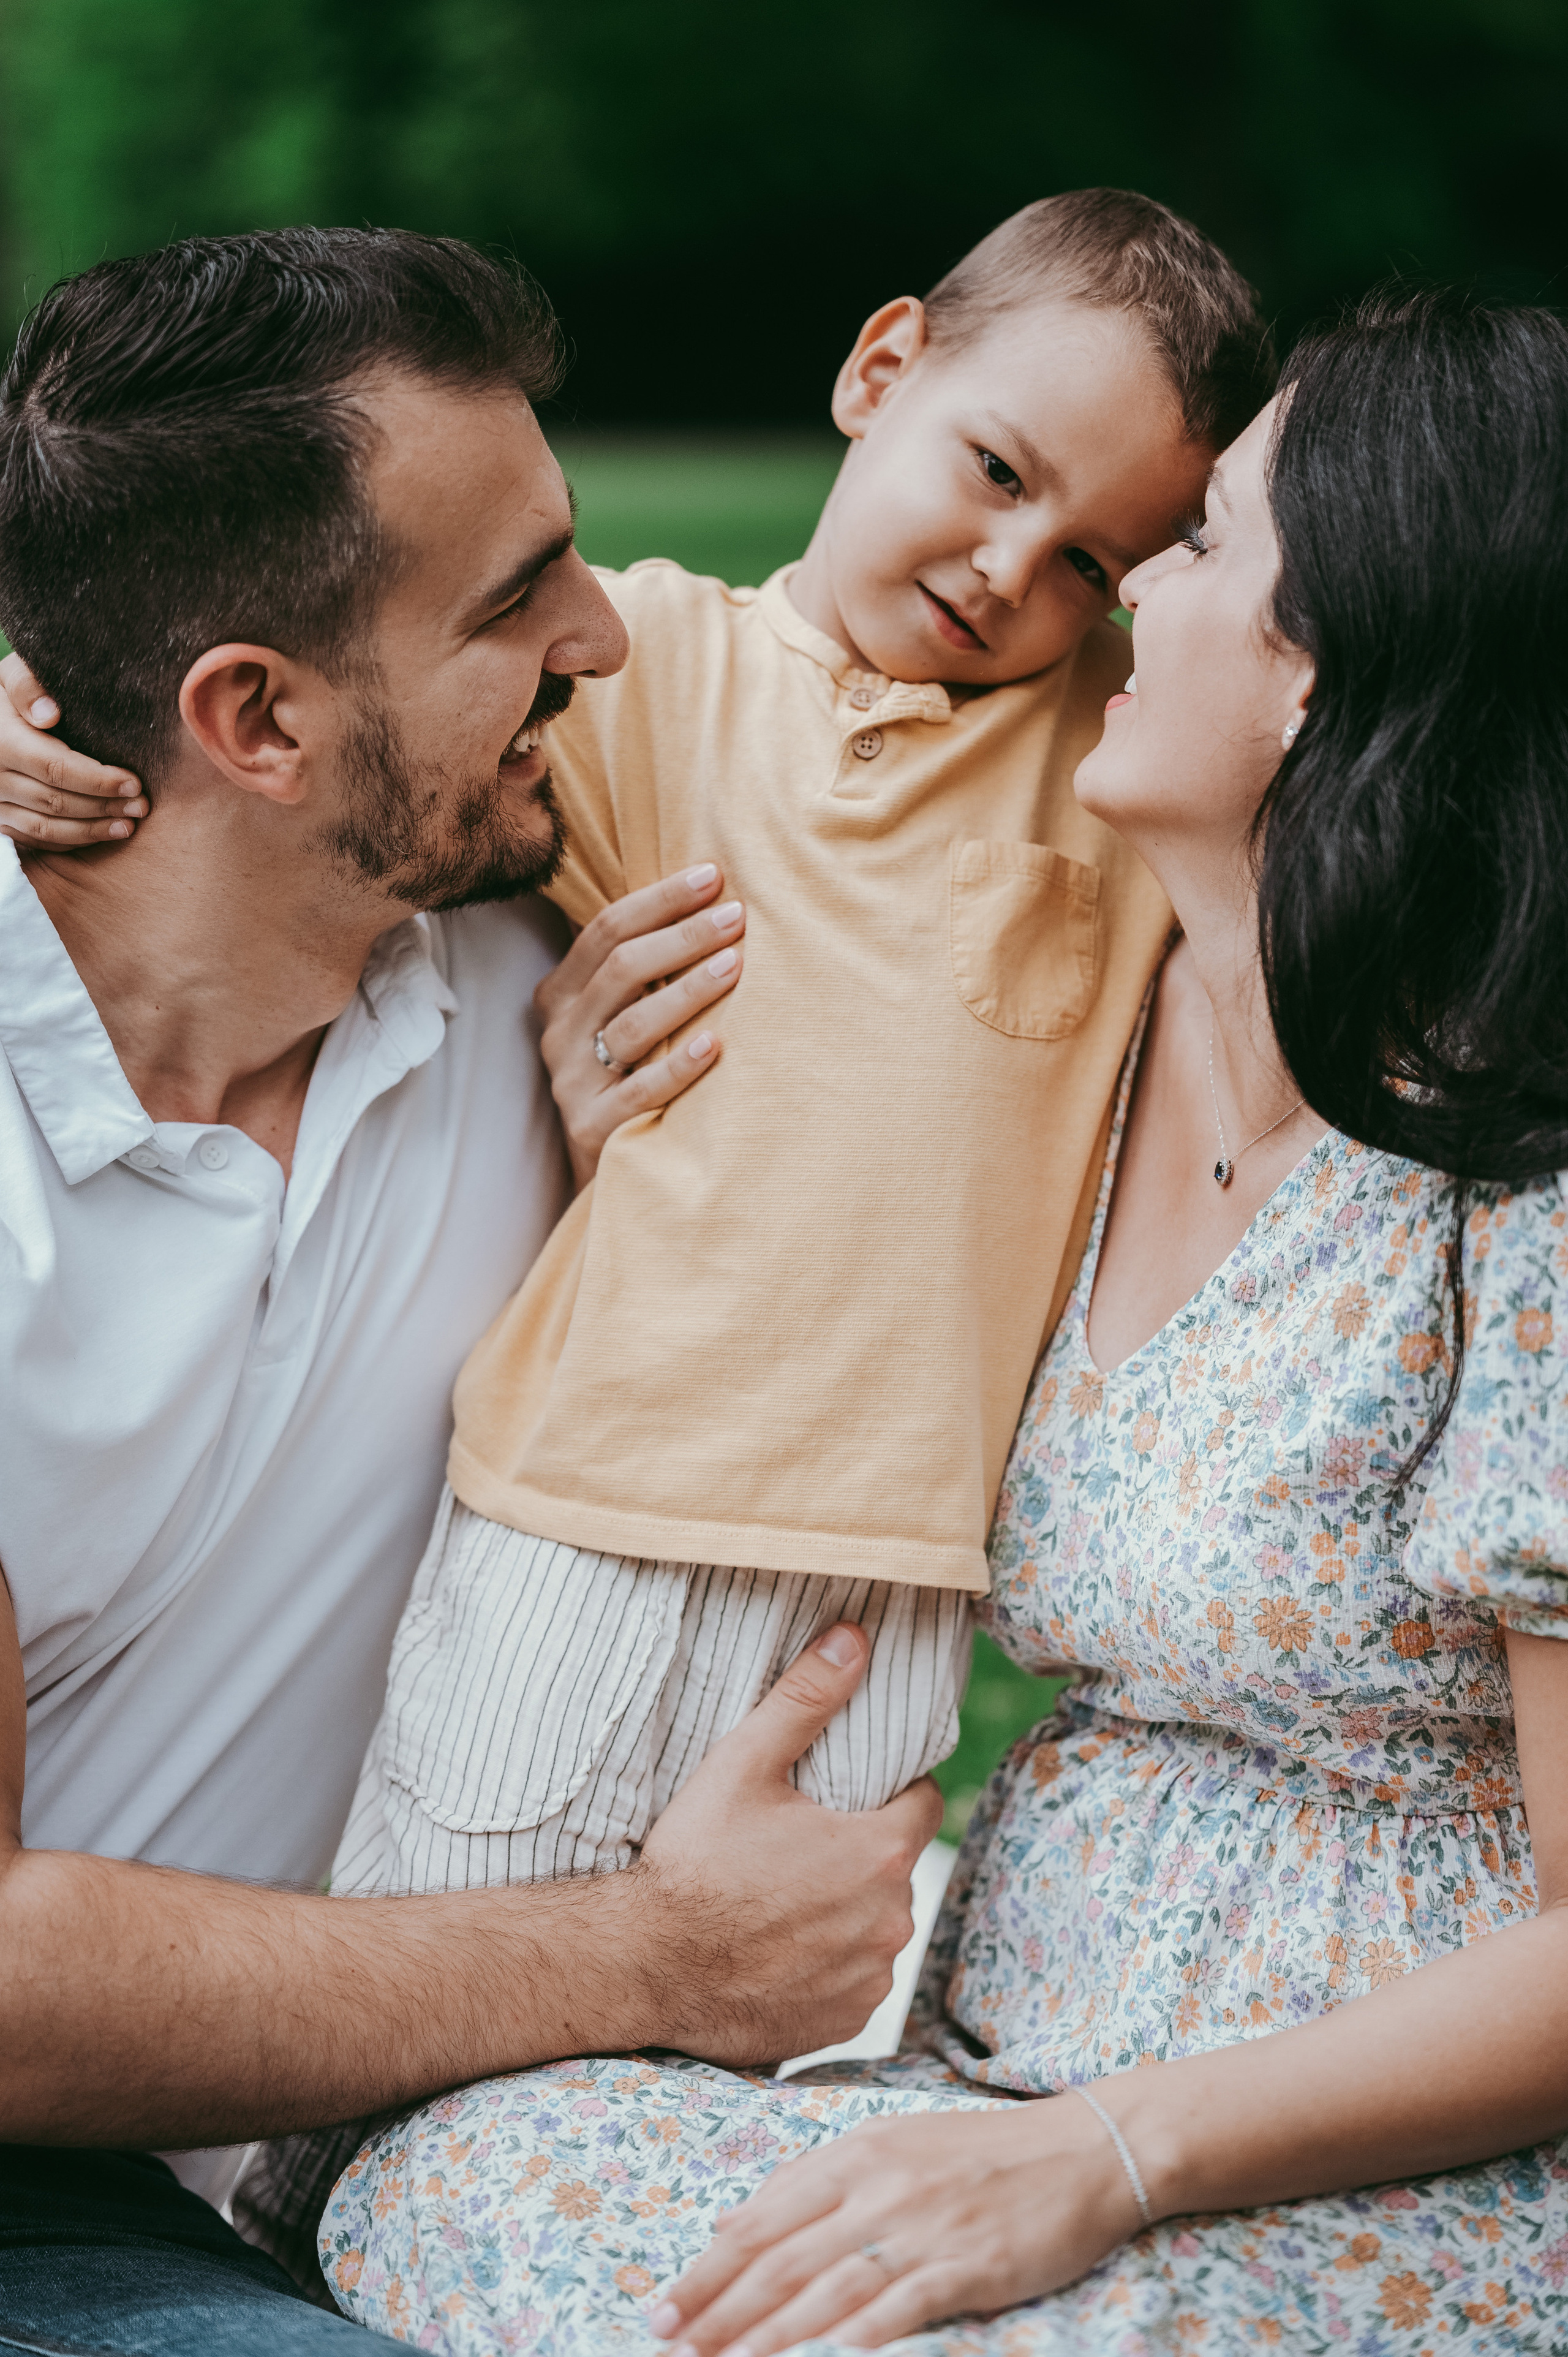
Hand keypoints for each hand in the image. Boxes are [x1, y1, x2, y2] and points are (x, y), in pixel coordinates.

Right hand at [0, 652, 147, 847]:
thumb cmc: (2, 695)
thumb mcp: (8, 677)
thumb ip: (27, 685)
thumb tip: (49, 715)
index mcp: (1, 742)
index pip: (56, 769)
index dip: (98, 781)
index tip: (134, 783)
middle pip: (56, 802)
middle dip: (104, 807)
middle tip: (141, 807)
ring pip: (46, 828)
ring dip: (91, 831)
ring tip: (128, 826)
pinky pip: (34, 839)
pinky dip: (69, 840)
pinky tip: (98, 833)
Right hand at [536, 862, 744, 1186]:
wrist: (609, 1169)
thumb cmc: (633, 1075)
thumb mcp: (624, 1015)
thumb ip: (644, 968)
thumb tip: (710, 895)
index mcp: (562, 993)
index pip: (607, 930)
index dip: (660, 899)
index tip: (713, 876)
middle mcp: (559, 1033)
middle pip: (621, 968)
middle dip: (683, 936)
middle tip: (736, 916)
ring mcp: (571, 1082)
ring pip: (632, 1025)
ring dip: (687, 991)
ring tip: (735, 966)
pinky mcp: (591, 1129)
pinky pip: (640, 1092)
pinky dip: (678, 1067)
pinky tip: (715, 1044)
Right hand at [639, 1623, 942, 2069]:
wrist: (644, 1965)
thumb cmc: (693, 1862)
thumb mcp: (744, 1763)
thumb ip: (807, 1697)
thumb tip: (855, 1637)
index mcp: (880, 1852)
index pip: (923, 1801)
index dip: (890, 1789)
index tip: (848, 1791)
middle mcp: (890, 1920)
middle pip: (896, 1865)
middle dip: (860, 1851)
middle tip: (797, 1843)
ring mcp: (868, 1977)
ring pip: (876, 1925)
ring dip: (846, 1910)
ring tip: (781, 1898)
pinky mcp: (843, 2020)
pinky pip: (854, 1979)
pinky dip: (828, 1963)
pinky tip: (778, 1949)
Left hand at [647, 2094, 1139, 2354]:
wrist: (1081, 2150)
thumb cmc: (982, 2152)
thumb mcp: (894, 2144)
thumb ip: (819, 2182)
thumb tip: (741, 2221)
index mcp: (856, 2154)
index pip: (761, 2219)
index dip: (708, 2268)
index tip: (662, 2307)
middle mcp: (877, 2188)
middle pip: (780, 2260)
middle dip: (717, 2310)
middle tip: (667, 2346)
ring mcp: (920, 2229)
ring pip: (824, 2293)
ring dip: (766, 2338)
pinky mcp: (963, 2268)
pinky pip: (897, 2310)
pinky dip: (855, 2339)